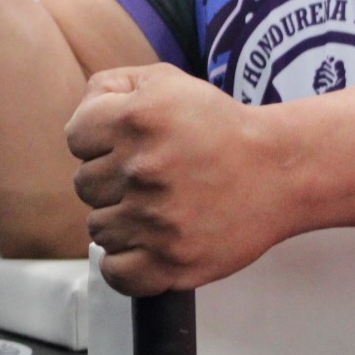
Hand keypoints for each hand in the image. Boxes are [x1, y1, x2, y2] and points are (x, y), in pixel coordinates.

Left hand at [65, 65, 294, 296]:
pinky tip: (147, 243)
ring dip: (120, 220)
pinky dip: (126, 262)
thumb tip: (81, 118)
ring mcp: (155, 220)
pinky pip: (116, 272)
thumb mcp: (165, 81)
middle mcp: (142, 169)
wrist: (278, 172)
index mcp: (136, 119)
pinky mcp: (172, 262)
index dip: (97, 140)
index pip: (75, 137)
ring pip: (98, 229)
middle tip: (148, 178)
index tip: (124, 146)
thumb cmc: (220, 128)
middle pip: (84, 185)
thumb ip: (110, 87)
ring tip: (155, 208)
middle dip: (111, 180)